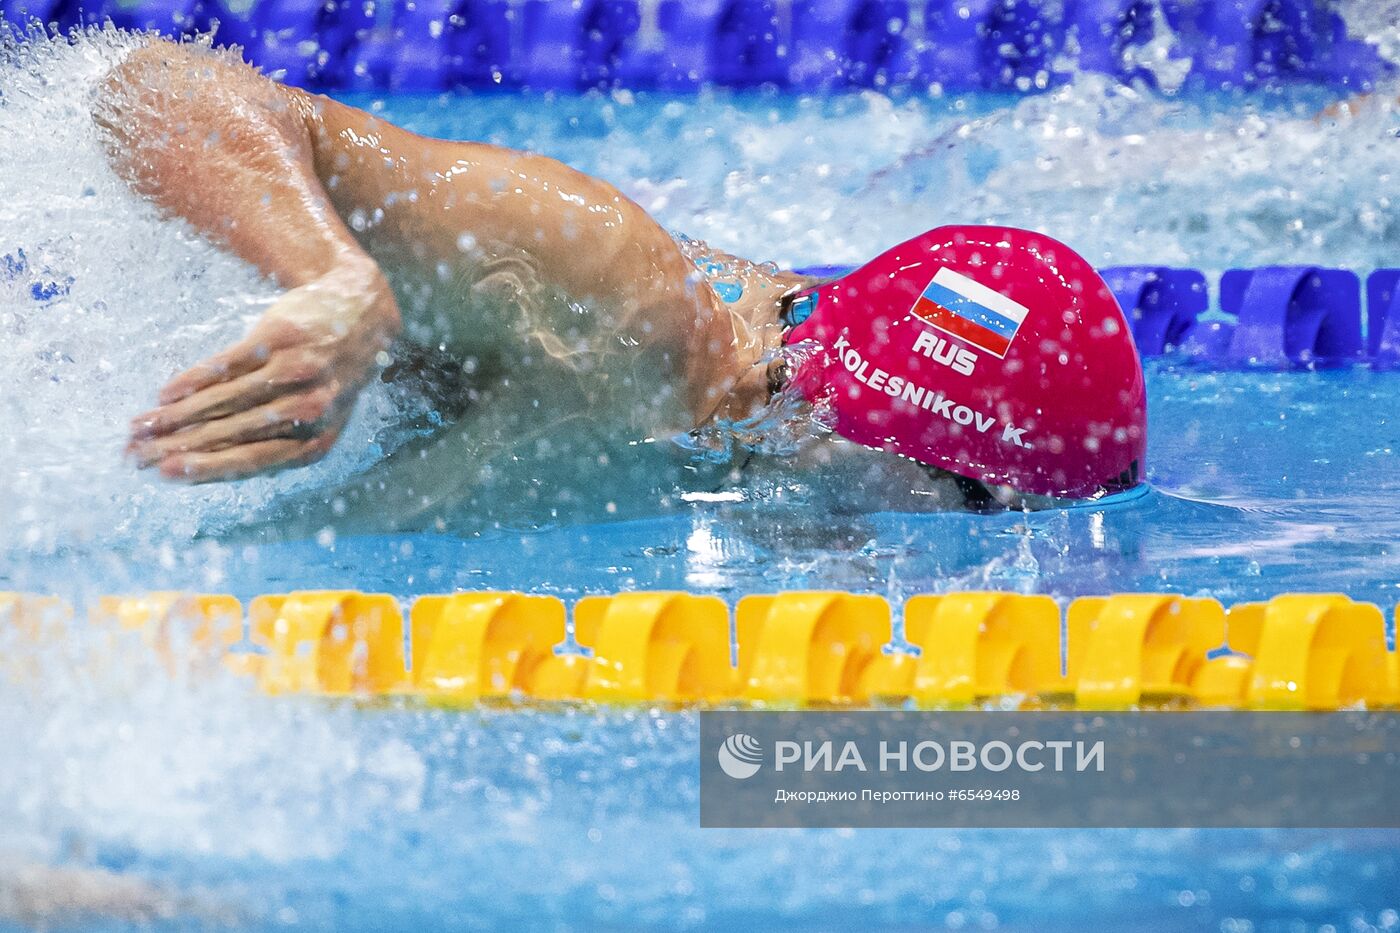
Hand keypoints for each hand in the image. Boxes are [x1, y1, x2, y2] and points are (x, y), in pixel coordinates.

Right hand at [128, 260, 400, 482]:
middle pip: (230, 433)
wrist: (360, 313)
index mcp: (317, 442)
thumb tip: (206, 465)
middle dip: (177, 446)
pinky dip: (194, 380)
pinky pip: (228, 365)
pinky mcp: (279, 339)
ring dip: (176, 416)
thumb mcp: (314, 418)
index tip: (163, 474)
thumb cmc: (326, 378)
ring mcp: (295, 372)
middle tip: (135, 454)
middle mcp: (309, 410)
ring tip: (141, 426)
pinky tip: (166, 393)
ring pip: (224, 401)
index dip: (204, 468)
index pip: (251, 461)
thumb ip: (270, 442)